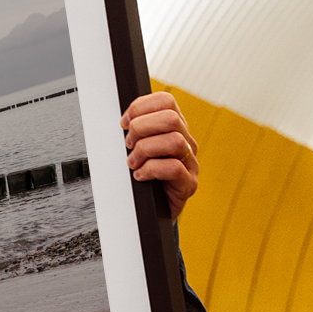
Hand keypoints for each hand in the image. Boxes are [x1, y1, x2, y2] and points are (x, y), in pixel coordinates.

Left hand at [121, 91, 198, 219]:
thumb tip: (122, 121)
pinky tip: (140, 175)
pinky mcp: (188, 184)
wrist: (151, 210)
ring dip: (145, 150)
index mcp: (174, 128)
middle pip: (171, 118)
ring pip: (174, 141)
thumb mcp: (136, 148)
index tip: (124, 123)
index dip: (140, 107)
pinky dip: (150, 170)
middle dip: (141, 128)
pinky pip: (174, 168)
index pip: (165, 101)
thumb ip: (134, 131)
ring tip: (133, 162)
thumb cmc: (142, 176)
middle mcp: (186, 142)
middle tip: (128, 144)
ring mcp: (190, 163)